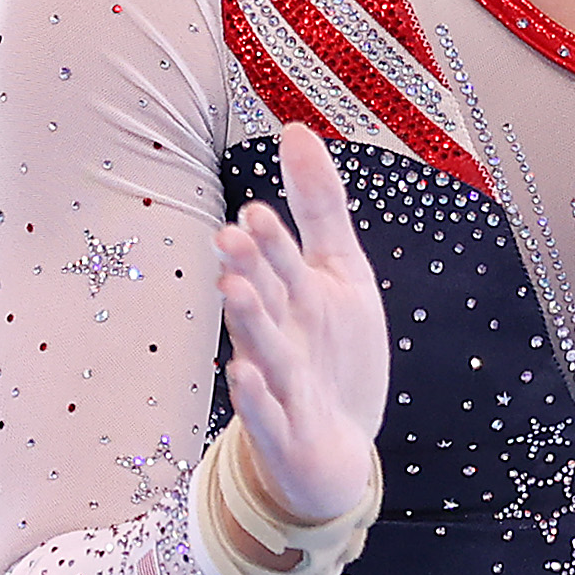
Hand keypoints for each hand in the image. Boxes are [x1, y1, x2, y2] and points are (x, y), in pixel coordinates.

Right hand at [213, 124, 389, 524]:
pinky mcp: (286, 432)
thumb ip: (319, 204)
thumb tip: (295, 129)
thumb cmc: (333, 352)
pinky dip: (256, 398)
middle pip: (265, 297)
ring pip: (262, 348)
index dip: (271, 238)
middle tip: (233, 237)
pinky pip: (268, 414)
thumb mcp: (341, 271)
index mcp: (293, 295)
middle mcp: (280, 335)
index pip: (280, 259)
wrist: (337, 445)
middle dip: (250, 268)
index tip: (255, 210)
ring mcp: (281, 385)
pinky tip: (244, 376)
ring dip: (247, 320)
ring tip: (232, 288)